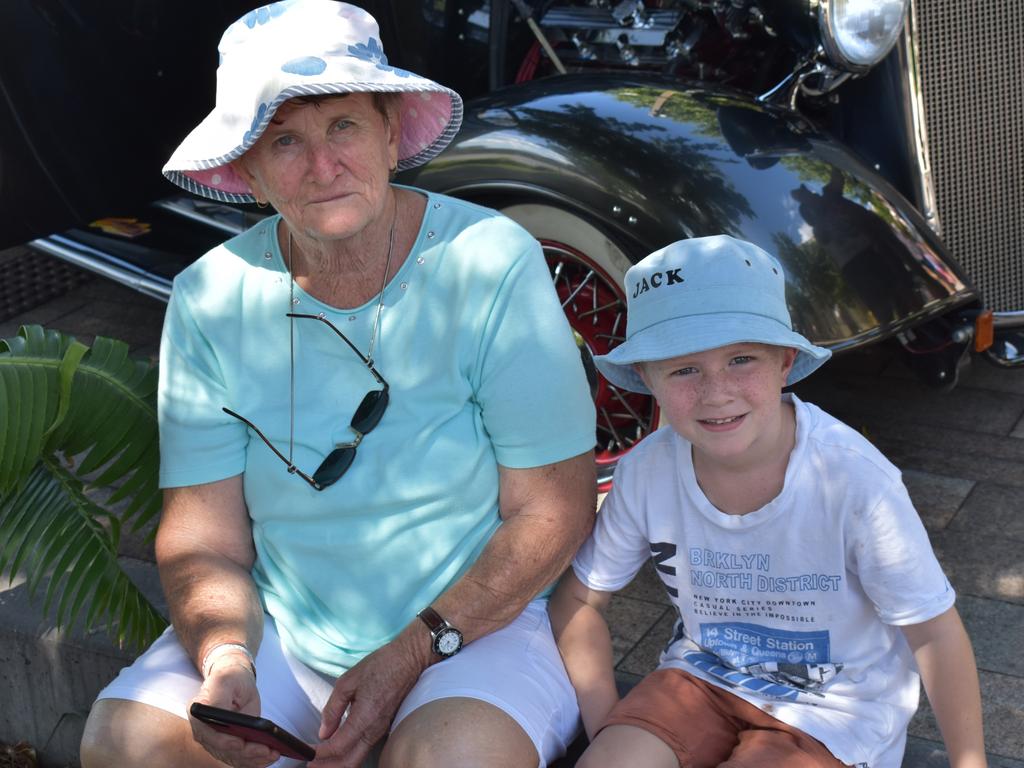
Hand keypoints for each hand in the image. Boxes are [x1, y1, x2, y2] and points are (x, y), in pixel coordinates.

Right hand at [188, 662, 277, 767]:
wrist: (234, 680)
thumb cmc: (230, 678)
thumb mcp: (226, 679)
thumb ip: (221, 695)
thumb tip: (223, 715)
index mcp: (199, 713)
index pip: (208, 734)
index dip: (224, 742)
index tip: (240, 743)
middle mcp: (204, 731)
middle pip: (223, 750)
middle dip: (246, 753)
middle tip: (267, 750)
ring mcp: (215, 740)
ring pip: (233, 757)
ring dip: (254, 759)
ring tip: (273, 754)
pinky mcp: (228, 745)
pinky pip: (240, 758)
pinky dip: (254, 761)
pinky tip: (269, 757)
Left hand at [312, 636, 427, 766]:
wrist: (409, 660)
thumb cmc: (380, 665)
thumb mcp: (348, 681)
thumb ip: (333, 708)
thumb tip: (323, 732)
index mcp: (365, 717)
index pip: (338, 747)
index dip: (319, 753)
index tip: (305, 752)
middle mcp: (374, 729)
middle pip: (349, 762)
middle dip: (327, 767)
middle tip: (309, 764)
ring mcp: (381, 730)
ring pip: (357, 758)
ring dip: (337, 762)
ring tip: (319, 759)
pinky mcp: (383, 727)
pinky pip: (364, 748)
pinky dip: (348, 754)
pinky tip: (336, 749)